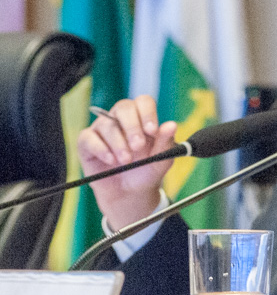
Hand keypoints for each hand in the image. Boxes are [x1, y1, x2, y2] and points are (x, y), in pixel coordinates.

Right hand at [76, 96, 176, 227]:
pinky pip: (88, 138)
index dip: (147, 113)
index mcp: (141, 117)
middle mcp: (120, 119)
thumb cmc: (146, 169)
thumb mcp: (160, 158)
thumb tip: (171, 125)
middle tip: (138, 146)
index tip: (152, 131)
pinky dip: (100, 149)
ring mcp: (102, 129)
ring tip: (126, 161)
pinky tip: (111, 160)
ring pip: (107, 124)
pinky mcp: (86, 143)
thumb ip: (165, 142)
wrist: (130, 192)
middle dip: (132, 127)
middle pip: (123, 107)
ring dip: (118, 143)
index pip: (143, 102)